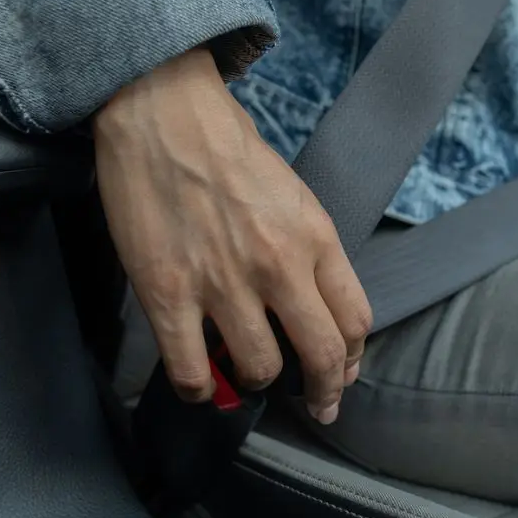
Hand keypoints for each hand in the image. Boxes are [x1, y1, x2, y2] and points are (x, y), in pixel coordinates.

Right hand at [94, 48, 371, 423]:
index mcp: (314, 237)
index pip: (354, 321)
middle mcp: (277, 265)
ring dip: (255, 381)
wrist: (162, 113)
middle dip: (324, 392)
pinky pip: (193, 370)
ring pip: (260, 370)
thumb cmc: (225, 147)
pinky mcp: (168, 293)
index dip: (351, 358)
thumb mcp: (292, 195)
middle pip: (322, 357)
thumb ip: (308, 250)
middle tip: (316, 404)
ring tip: (242, 371)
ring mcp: (222, 283)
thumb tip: (312, 308)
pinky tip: (202, 383)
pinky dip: (202, 389)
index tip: (342, 372)